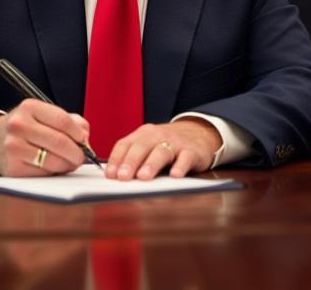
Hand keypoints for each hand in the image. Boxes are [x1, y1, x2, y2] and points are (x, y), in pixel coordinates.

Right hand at [0, 99, 90, 176]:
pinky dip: (53, 172)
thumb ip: (71, 122)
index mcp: (29, 107)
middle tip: (81, 157)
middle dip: (77, 153)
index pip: (63, 120)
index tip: (84, 141)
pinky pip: (43, 173)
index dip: (78, 133)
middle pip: (60, 142)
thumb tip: (86, 139)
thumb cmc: (26, 127)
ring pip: (53, 160)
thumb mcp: (44, 115)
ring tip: (68, 163)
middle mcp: (19, 125)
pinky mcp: (12, 168)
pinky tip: (52, 167)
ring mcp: (13, 147)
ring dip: (67, 165)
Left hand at [105, 118, 221, 179]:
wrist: (199, 132)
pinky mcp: (192, 151)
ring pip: (161, 152)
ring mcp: (175, 143)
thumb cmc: (167, 144)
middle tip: (123, 177)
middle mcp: (157, 136)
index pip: (125, 144)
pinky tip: (175, 175)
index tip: (110, 175)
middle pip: (141, 147)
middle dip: (131, 162)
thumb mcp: (149, 145)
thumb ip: (134, 158)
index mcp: (143, 135)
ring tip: (143, 177)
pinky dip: (180, 166)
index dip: (116, 159)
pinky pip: (186, 158)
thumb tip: (116, 179)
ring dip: (151, 164)